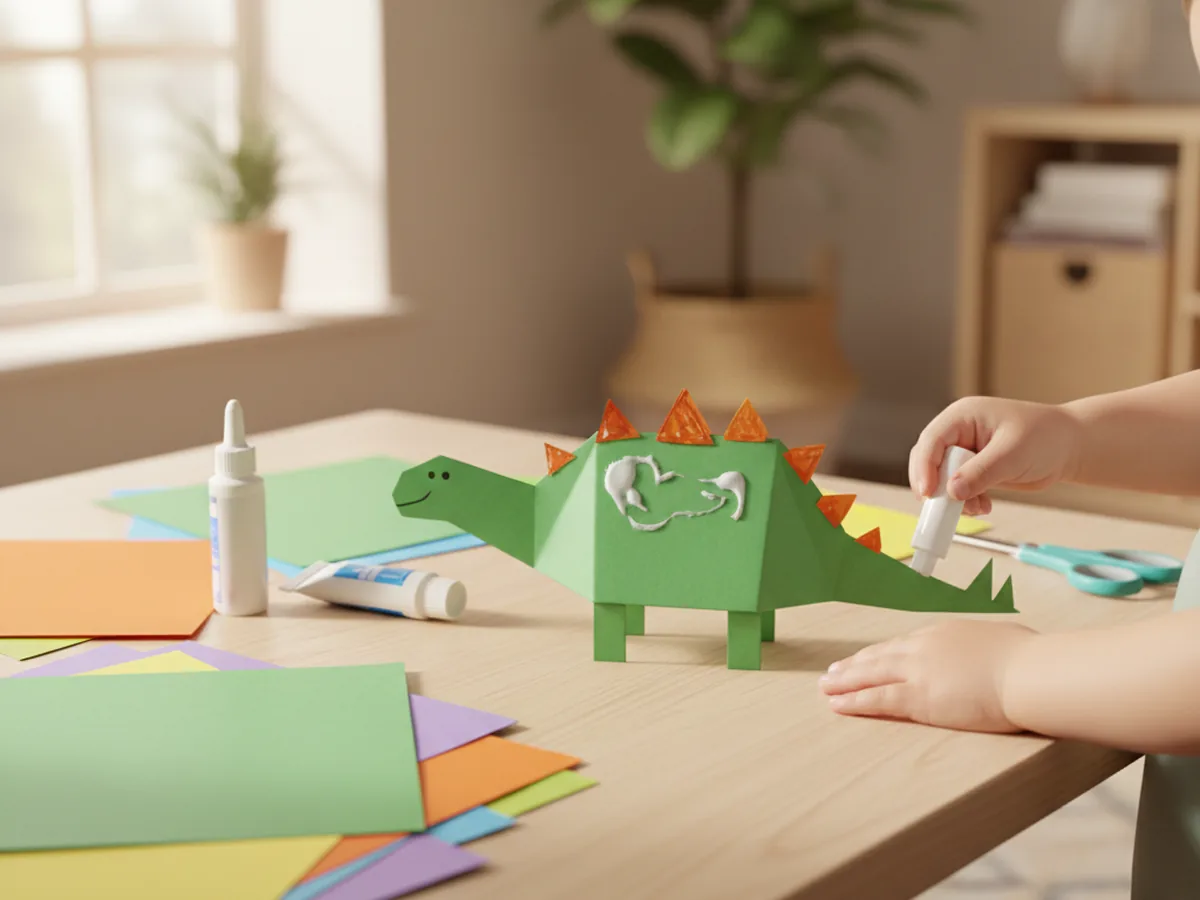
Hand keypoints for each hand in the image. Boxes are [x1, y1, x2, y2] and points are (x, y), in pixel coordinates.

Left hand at [819, 620, 1038, 733]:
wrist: (1028, 672)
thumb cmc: (1027, 659)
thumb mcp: (1002, 641)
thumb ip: (986, 648)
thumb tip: (994, 653)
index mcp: (943, 633)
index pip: (903, 645)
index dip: (882, 654)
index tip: (867, 659)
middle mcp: (924, 647)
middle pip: (880, 656)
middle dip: (854, 665)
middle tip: (833, 672)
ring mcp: (918, 671)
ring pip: (870, 675)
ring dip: (844, 682)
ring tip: (825, 688)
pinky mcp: (918, 696)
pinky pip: (877, 699)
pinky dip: (854, 701)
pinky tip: (837, 704)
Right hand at [909, 397, 1083, 515]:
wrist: (1071, 447)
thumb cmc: (1047, 437)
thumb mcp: (1012, 454)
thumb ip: (981, 472)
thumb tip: (952, 491)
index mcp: (962, 417)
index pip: (931, 441)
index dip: (924, 466)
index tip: (927, 492)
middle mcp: (959, 433)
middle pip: (929, 461)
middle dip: (937, 486)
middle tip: (944, 509)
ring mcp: (965, 452)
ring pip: (941, 479)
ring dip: (953, 499)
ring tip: (977, 508)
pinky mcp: (974, 470)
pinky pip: (957, 489)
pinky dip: (966, 502)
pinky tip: (984, 506)